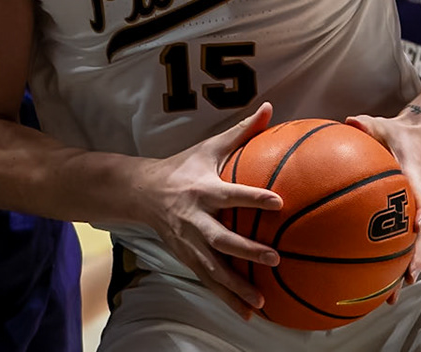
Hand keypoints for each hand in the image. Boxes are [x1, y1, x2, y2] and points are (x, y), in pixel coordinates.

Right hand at [136, 103, 283, 316]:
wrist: (141, 192)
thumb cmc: (183, 166)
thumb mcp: (209, 147)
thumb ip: (242, 131)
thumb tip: (269, 107)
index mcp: (203, 189)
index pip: (231, 194)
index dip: (253, 198)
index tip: (278, 201)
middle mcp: (195, 219)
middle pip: (222, 239)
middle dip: (247, 250)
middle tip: (274, 258)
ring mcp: (189, 242)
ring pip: (214, 269)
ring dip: (236, 287)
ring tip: (261, 302)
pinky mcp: (187, 257)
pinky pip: (209, 281)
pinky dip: (227, 298)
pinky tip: (248, 313)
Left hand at [344, 109, 420, 288]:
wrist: (413, 139)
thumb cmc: (393, 133)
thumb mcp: (381, 124)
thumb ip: (367, 124)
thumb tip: (350, 121)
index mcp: (414, 178)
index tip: (418, 226)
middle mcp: (417, 201)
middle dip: (416, 257)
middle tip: (406, 278)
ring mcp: (413, 213)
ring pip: (415, 247)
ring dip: (406, 270)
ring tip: (391, 297)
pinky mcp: (404, 220)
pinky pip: (400, 245)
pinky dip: (391, 266)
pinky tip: (373, 287)